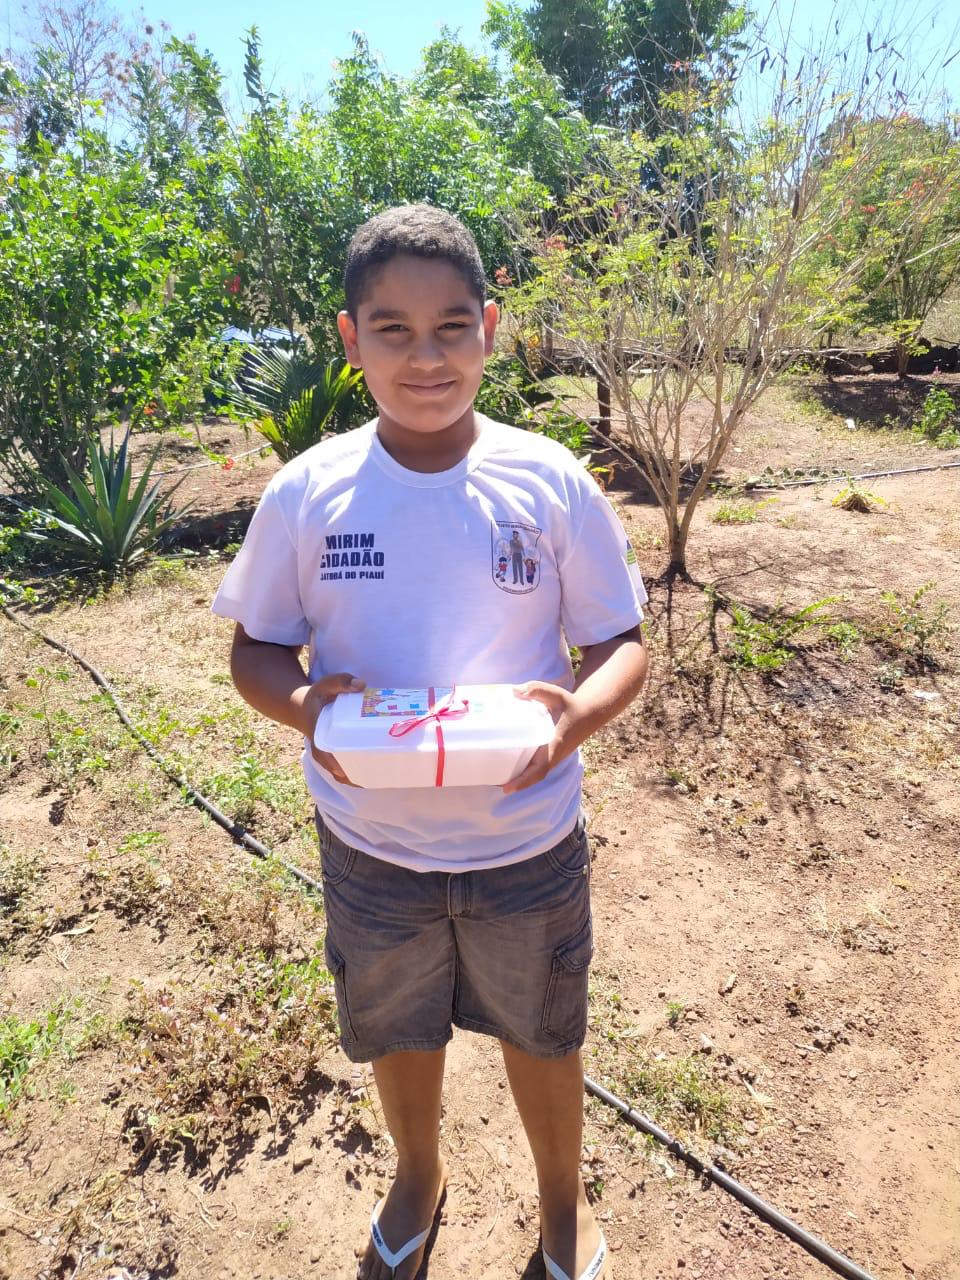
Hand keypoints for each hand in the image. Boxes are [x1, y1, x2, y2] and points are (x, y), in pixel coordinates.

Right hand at [303, 672, 364, 786]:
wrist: (304, 706)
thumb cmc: (317, 696)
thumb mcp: (325, 685)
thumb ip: (341, 681)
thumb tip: (361, 685)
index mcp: (318, 734)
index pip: (324, 754)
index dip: (335, 765)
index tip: (346, 773)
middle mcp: (322, 749)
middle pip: (335, 769)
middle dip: (351, 777)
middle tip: (371, 780)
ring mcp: (327, 753)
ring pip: (339, 772)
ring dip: (354, 779)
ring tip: (376, 781)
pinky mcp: (334, 753)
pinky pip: (343, 768)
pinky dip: (353, 775)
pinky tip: (371, 777)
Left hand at [501, 681, 579, 794]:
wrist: (590, 713)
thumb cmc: (571, 705)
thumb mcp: (556, 694)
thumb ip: (536, 690)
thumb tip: (514, 691)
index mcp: (555, 744)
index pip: (540, 768)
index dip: (524, 780)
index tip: (508, 788)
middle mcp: (555, 754)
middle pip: (535, 775)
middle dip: (518, 783)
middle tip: (495, 784)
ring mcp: (554, 756)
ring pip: (537, 773)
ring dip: (521, 780)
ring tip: (499, 779)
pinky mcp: (553, 753)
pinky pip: (539, 767)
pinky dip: (526, 772)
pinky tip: (512, 768)